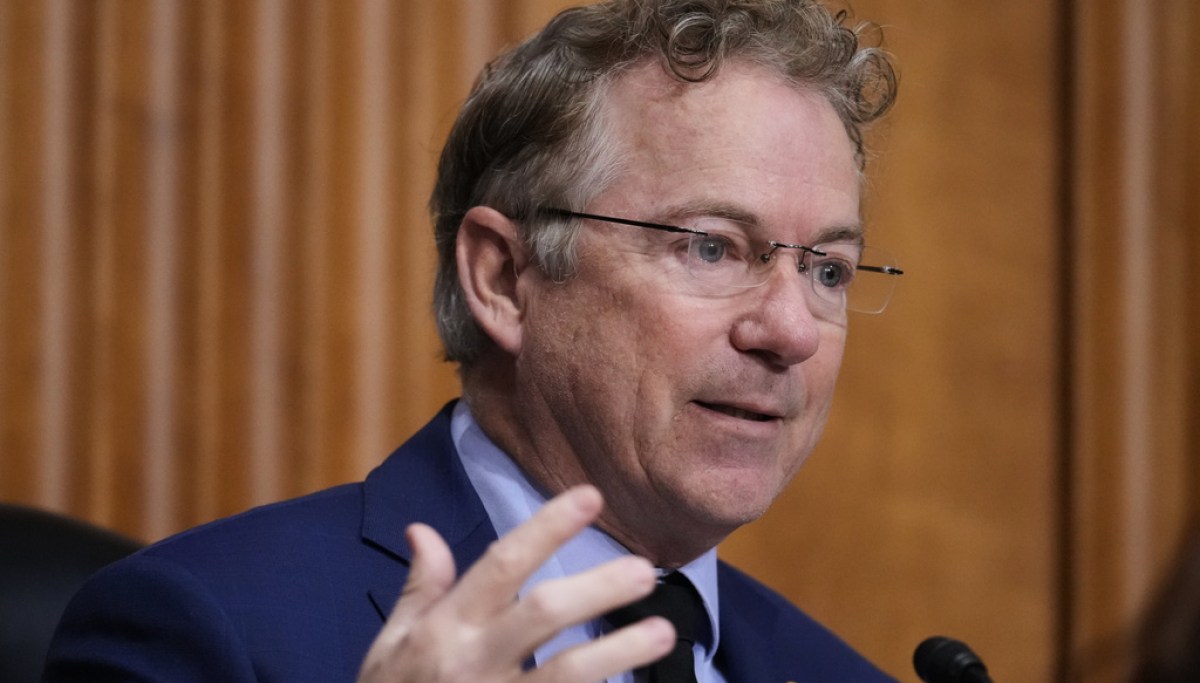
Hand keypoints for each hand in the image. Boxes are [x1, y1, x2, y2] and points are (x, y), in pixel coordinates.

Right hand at [357, 485, 675, 681]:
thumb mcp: (390, 644)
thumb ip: (419, 589)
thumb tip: (423, 530)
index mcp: (444, 627)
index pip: (501, 564)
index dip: (548, 528)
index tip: (590, 497)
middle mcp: (473, 660)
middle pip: (544, 614)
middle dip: (598, 589)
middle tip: (644, 570)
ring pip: (567, 674)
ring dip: (618, 652)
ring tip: (662, 633)